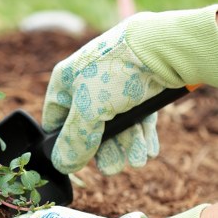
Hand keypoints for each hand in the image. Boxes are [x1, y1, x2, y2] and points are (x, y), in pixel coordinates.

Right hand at [43, 5, 217, 174]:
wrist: (162, 48)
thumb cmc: (114, 73)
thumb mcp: (87, 111)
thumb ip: (74, 140)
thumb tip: (62, 165)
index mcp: (65, 83)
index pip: (55, 120)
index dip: (64, 143)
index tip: (76, 161)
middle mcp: (86, 85)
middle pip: (89, 128)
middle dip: (103, 150)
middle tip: (113, 168)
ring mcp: (114, 88)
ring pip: (115, 126)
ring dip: (126, 146)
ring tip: (137, 160)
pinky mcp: (139, 90)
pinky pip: (135, 118)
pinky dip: (140, 135)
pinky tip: (147, 150)